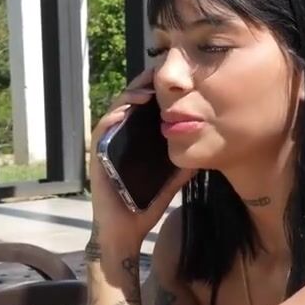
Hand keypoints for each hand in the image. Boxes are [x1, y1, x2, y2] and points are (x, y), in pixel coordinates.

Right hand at [88, 68, 195, 253]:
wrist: (125, 231)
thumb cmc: (145, 205)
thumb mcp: (172, 178)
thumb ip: (185, 162)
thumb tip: (208, 147)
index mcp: (136, 140)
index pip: (145, 107)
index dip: (157, 90)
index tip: (174, 79)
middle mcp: (119, 137)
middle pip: (130, 101)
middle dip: (144, 85)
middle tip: (161, 72)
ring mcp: (106, 144)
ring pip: (117, 109)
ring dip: (131, 95)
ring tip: (149, 87)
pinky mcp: (96, 154)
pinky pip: (104, 127)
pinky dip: (116, 114)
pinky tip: (131, 107)